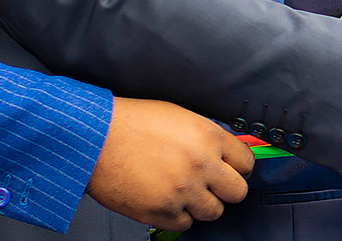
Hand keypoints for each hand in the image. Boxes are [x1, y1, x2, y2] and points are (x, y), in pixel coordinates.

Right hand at [85, 98, 253, 230]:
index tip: (231, 170)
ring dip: (202, 204)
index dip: (238, 167)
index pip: (247, 162)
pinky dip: (178, 216)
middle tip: (212, 185)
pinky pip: (185, 224)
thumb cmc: (131, 123)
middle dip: (226, 189)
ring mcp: (181, 190)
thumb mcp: (180, 116)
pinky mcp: (160, 211)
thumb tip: (223, 152)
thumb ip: (206, 136)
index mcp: (208, 137)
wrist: (94, 138)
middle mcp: (200, 165)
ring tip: (184, 191)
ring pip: (213, 212)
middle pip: (238, 192)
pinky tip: (167, 200)